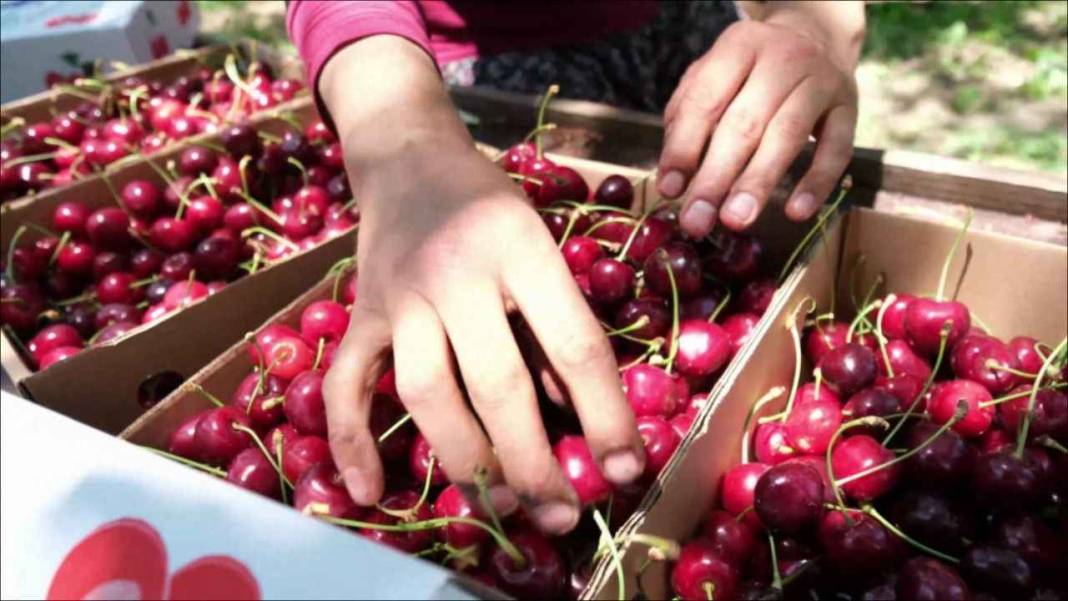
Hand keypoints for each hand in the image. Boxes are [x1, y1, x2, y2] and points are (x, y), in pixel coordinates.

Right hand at [322, 141, 644, 534]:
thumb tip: (578, 415)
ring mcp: (399, 295)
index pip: (573, 343)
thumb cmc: (490, 206)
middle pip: (497, 383)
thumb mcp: (542, 244)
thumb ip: (555, 325)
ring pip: (426, 392)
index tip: (626, 468)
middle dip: (535, 460)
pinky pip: (347, 381)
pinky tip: (366, 489)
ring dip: (465, 460)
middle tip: (563, 515)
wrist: (408, 158)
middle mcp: (456, 272)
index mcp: (520, 247)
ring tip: (501, 507)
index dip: (606, 414)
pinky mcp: (360, 312)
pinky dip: (350, 439)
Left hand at [657, 15, 859, 236]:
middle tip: (696, 220)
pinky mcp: (849, 107)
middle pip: (745, 123)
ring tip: (735, 220)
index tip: (669, 189)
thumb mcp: (712, 77)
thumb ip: (688, 119)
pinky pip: (837, 148)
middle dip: (716, 177)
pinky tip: (797, 212)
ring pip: (788, 135)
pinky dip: (817, 183)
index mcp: (739, 46)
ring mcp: (821, 81)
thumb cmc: (749, 72)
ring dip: (759, 182)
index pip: (705, 100)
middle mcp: (782, 59)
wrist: (815, 37)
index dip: (683, 147)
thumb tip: (676, 179)